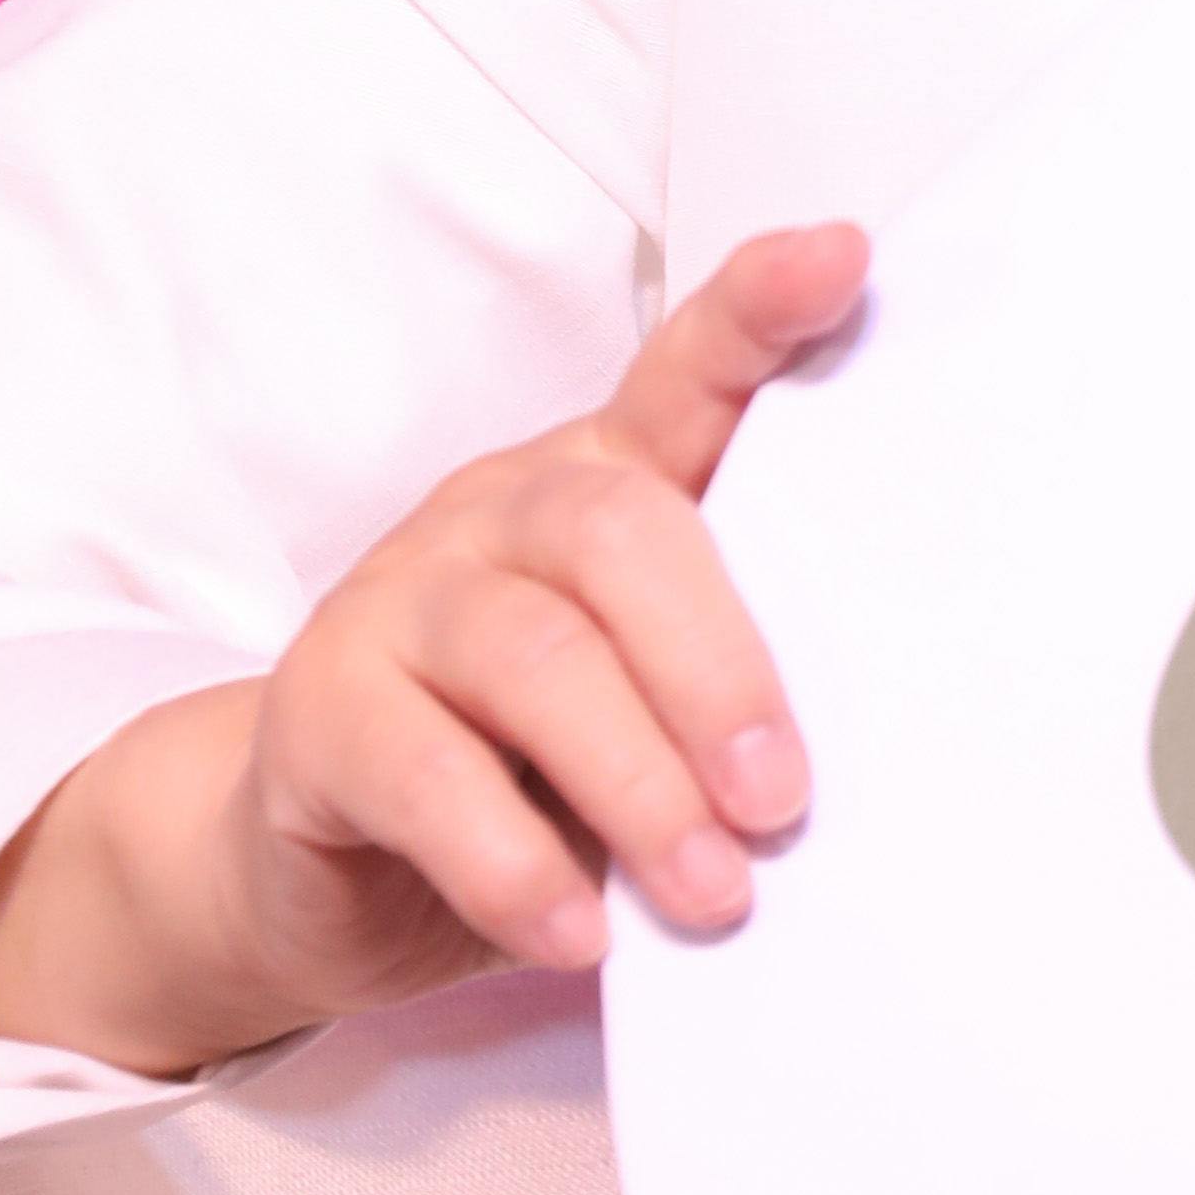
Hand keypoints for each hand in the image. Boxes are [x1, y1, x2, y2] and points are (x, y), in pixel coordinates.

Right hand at [0, 224, 868, 1079]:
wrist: (322, 871)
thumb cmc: (532, 780)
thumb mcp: (644, 721)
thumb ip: (726, 698)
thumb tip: (874, 763)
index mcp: (602, 485)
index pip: (684, 374)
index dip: (759, 311)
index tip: (843, 261)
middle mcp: (498, 513)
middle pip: (619, 533)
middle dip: (717, 669)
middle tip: (783, 804)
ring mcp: (398, 601)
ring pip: (533, 656)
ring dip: (637, 784)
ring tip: (711, 894)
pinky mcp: (320, 713)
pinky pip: (426, 776)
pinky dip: (516, 864)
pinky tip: (578, 934)